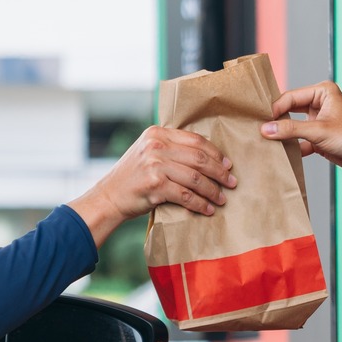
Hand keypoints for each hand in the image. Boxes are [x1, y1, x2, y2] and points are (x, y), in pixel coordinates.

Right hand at [67, 127, 236, 245]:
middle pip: (199, 158)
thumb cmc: (133, 177)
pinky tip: (207, 209)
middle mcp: (156, 145)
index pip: (196, 140)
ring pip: (196, 178)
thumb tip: (208, 157)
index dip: (216, 154)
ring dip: (213, 190)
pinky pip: (186, 195)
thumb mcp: (148, 152)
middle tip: (231, 183)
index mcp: (157, 133)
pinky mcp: (155, 185)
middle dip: (220, 172)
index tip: (227, 165)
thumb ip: (171, 148)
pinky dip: (200, 204)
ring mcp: (155, 164)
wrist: (109, 196)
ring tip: (221, 199)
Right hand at [260, 81, 341, 173]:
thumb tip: (266, 129)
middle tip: (258, 129)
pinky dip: (292, 147)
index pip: (290, 98)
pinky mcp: (319, 137)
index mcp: (321, 93)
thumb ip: (291, 130)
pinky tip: (280, 154)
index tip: (261, 122)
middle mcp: (319, 104)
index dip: (275, 109)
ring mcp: (318, 121)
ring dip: (283, 135)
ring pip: (293, 126)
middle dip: (276, 121)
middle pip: (289, 110)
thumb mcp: (319, 132)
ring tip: (265, 142)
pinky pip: (300, 140)